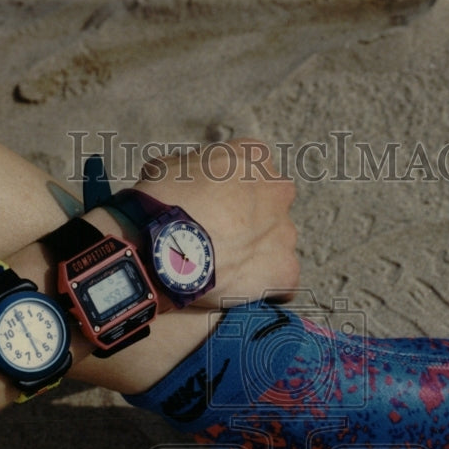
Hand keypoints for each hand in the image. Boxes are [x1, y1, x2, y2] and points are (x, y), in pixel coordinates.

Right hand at [133, 138, 299, 307]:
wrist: (165, 247)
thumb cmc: (163, 203)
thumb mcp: (168, 166)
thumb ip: (191, 167)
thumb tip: (186, 174)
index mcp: (254, 158)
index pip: (251, 172)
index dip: (230, 193)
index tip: (213, 207)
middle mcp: (278, 191)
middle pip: (269, 208)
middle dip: (250, 222)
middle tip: (219, 238)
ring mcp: (285, 232)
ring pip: (275, 244)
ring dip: (255, 254)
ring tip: (223, 267)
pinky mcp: (285, 270)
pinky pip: (280, 280)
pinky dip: (262, 286)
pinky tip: (237, 289)